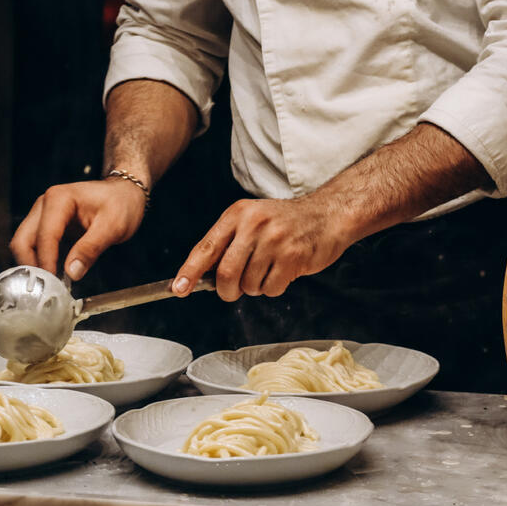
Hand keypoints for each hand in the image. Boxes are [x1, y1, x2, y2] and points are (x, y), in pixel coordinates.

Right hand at [10, 179, 146, 279]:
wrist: (124, 194)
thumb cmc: (121, 203)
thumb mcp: (113, 226)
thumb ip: (91, 248)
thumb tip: (72, 272)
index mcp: (59, 199)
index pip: (45, 235)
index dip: (46, 262)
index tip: (52, 283)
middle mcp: (44, 205)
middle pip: (23, 240)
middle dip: (31, 266)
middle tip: (46, 288)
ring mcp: (43, 216)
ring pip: (24, 245)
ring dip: (35, 266)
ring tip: (52, 284)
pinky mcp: (47, 227)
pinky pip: (36, 248)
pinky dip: (42, 263)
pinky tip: (56, 276)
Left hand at [172, 196, 352, 300]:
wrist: (328, 215)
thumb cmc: (285, 223)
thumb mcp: (252, 221)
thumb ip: (228, 244)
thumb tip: (200, 276)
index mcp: (237, 214)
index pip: (206, 247)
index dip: (189, 272)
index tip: (178, 289)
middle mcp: (253, 224)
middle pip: (226, 273)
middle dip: (227, 290)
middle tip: (233, 291)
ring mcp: (274, 240)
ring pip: (249, 284)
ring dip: (255, 287)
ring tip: (269, 270)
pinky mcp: (292, 256)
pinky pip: (271, 289)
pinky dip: (274, 288)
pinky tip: (284, 271)